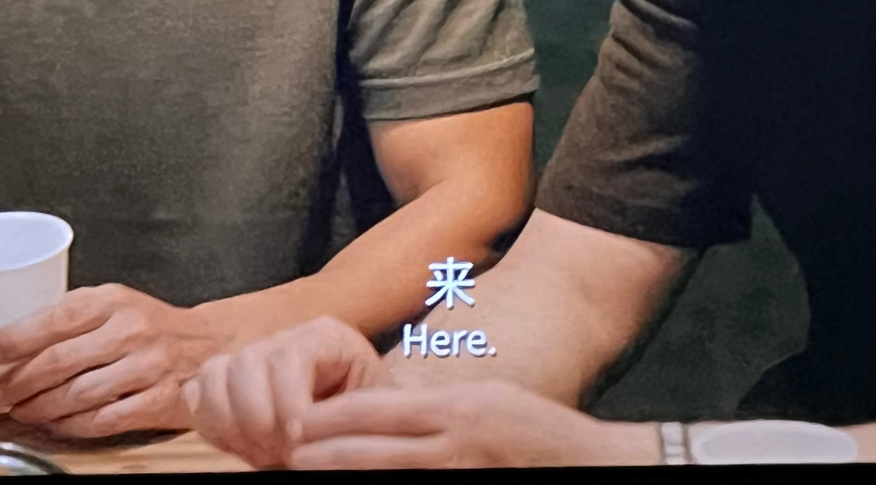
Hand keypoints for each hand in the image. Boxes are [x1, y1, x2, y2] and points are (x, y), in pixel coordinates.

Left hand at [0, 283, 220, 437]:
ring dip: (40, 408)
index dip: (14, 340)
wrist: (210, 345)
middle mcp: (132, 330)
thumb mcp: (115, 305)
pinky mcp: (159, 400)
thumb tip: (11, 343)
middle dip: (18, 383)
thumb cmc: (151, 326)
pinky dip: (73, 425)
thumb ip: (72, 317)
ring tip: (22, 411)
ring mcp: (148, 367)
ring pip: (77, 395)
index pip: (54, 318)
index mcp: (115, 301)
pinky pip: (103, 420)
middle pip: (59, 361)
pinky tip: (57, 424)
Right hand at [183, 316, 388, 467]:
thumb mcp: (369, 410)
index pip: (289, 356)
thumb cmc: (369, 419)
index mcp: (325, 337)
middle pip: (246, 360)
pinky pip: (196, 394)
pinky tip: (238, 445)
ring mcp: (251, 359)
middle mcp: (283, 340)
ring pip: (213, 373)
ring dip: (228, 421)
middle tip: (275, 451)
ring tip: (257, 452)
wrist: (358, 425)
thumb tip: (300, 433)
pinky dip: (210, 424)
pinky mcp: (225, 383)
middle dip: (255, 415)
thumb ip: (343, 416)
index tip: (298, 439)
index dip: (287, 400)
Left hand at [290, 381, 656, 468]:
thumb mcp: (483, 399)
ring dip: (346, 475)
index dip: (333, 418)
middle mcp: (453, 441)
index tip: (300, 423)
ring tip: (309, 475)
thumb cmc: (534, 429)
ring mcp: (459, 473)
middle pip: (372, 450)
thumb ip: (435, 409)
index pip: (378, 410)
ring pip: (386, 476)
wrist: (588, 462)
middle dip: (325, 454)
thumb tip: (381, 416)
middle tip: (287, 456)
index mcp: (454, 407)